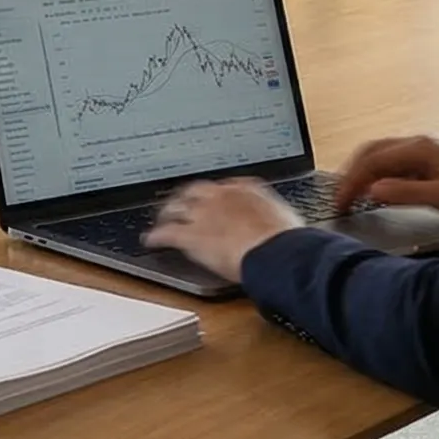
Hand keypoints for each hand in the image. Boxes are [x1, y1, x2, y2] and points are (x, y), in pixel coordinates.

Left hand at [140, 178, 302, 281]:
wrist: (277, 252)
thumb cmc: (288, 240)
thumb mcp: (285, 218)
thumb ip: (274, 216)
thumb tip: (282, 222)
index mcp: (245, 188)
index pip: (221, 186)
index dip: (211, 194)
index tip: (209, 198)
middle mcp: (220, 195)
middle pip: (193, 191)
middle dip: (184, 197)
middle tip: (177, 204)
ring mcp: (203, 214)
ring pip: (176, 208)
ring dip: (166, 214)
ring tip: (161, 219)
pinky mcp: (192, 236)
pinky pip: (168, 233)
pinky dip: (156, 237)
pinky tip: (151, 241)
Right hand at [334, 135, 438, 221]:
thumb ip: (405, 192)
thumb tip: (373, 190)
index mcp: (419, 148)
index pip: (372, 161)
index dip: (351, 182)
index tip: (339, 203)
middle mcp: (419, 145)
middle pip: (372, 151)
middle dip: (350, 173)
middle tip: (337, 198)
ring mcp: (424, 152)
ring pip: (380, 156)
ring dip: (362, 173)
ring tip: (349, 194)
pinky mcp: (429, 164)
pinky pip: (392, 164)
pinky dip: (376, 176)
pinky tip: (375, 191)